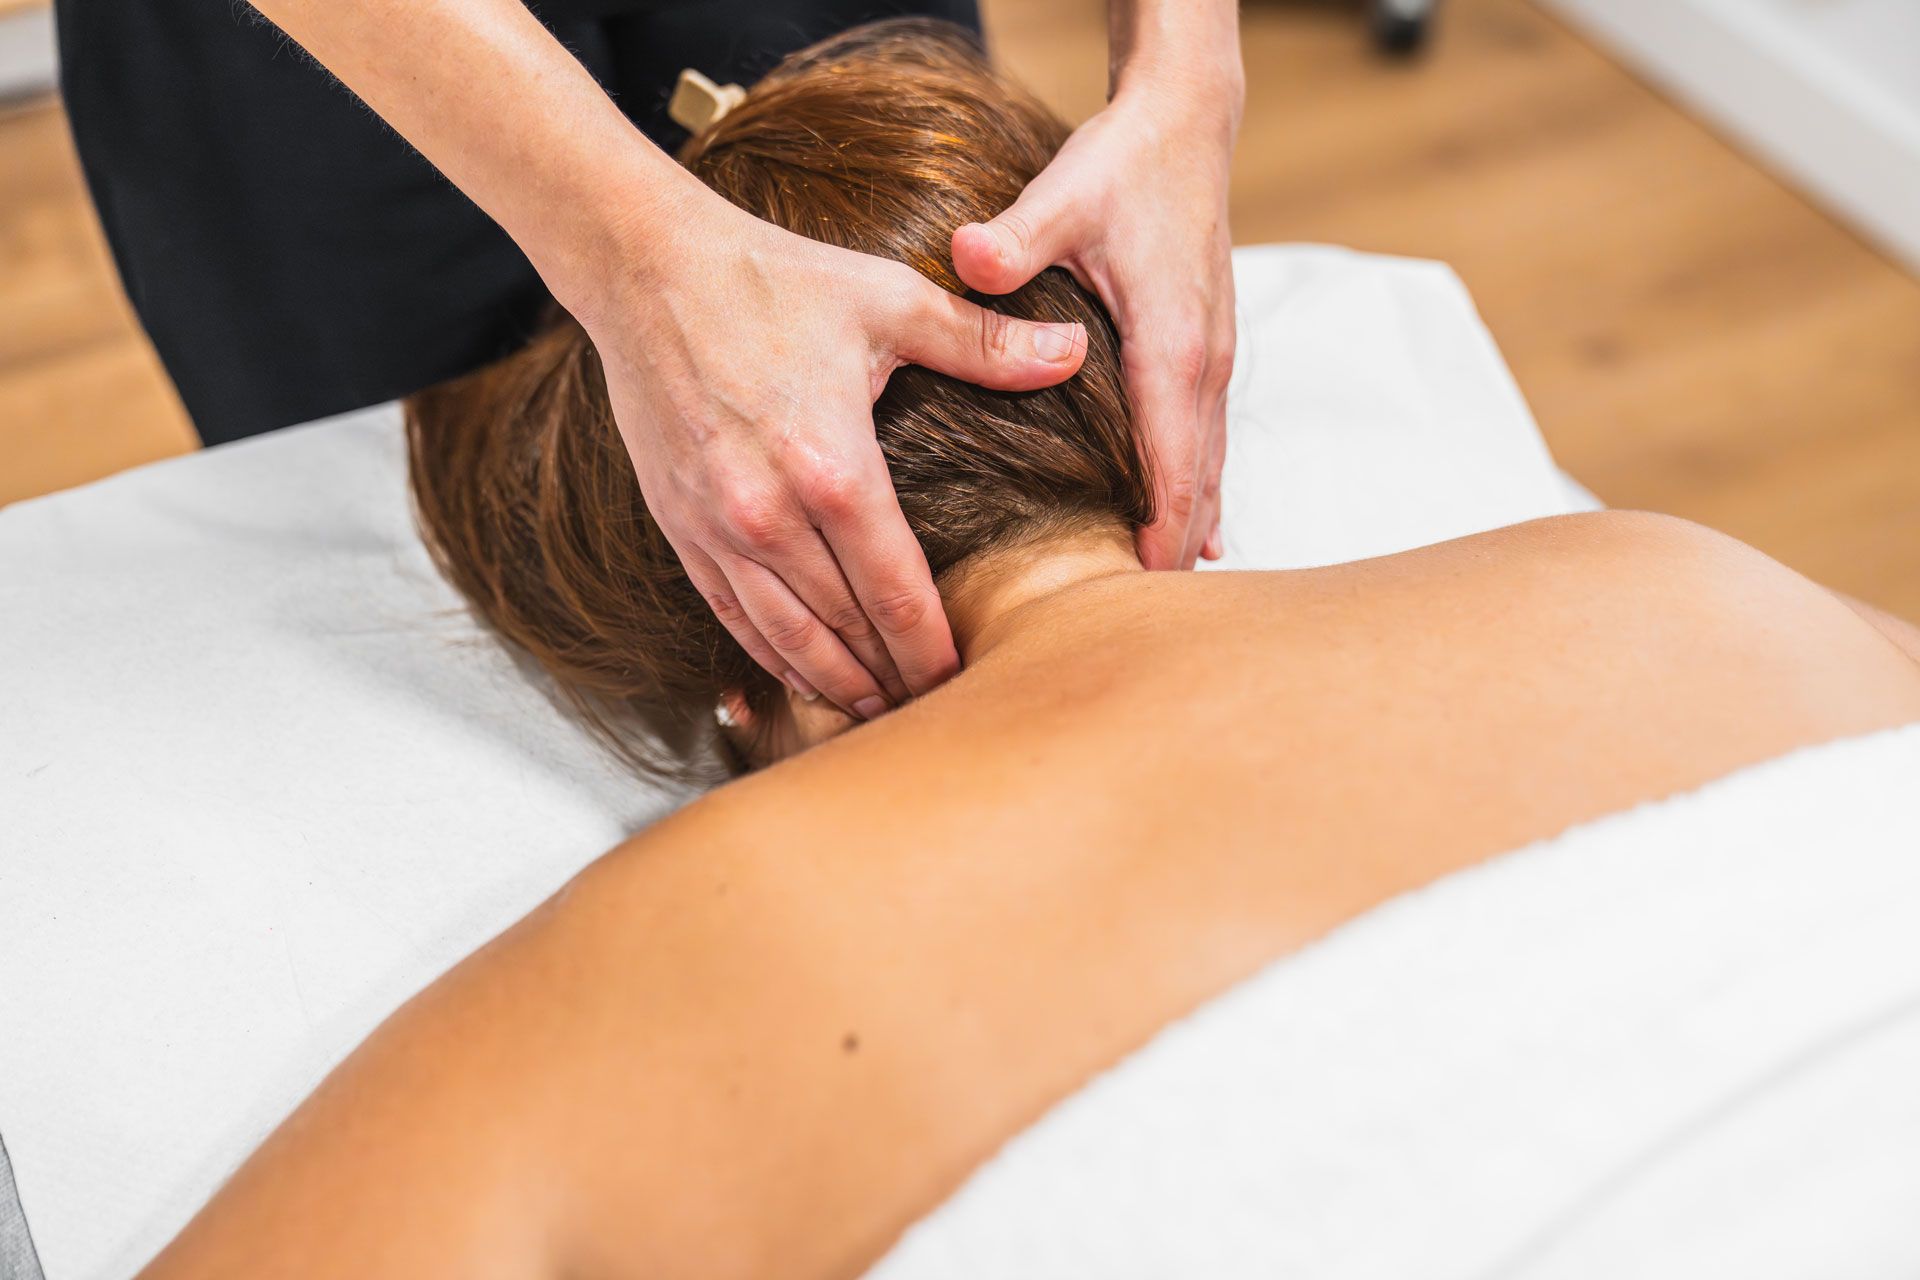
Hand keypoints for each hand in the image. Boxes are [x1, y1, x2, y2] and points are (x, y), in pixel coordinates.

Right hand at [577, 188, 1088, 717]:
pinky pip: (732, 615)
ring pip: (786, 637)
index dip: (934, 648)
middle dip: (894, 678)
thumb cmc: (773, 279)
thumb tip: (1074, 353)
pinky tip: (806, 677)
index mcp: (832, 468)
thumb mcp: (887, 298)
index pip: (896, 592)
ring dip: (836, 683)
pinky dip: (772, 656)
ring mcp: (717, 527)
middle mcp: (769, 513)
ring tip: (880, 711)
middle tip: (937, 711)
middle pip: (845, 629)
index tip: (967, 680)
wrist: (647, 269)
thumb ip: (983, 342)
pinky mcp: (681, 525)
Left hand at [952, 77, 1239, 568]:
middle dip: (1169, 557)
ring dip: (1186, 533)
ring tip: (1162, 606)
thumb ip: (1012, 241)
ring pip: (1207, 469)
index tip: (1137, 600)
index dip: (1157, 535)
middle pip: (1195, 485)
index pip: (1171, 464)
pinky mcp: (1203, 352)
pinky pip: (1206, 443)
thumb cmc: (1124, 165)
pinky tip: (1190, 535)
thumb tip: (969, 258)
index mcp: (1171, 347)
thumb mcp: (1060, 198)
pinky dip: (1196, 494)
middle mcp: (1202, 365)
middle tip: (1138, 633)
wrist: (1184, 125)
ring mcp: (1210, 360)